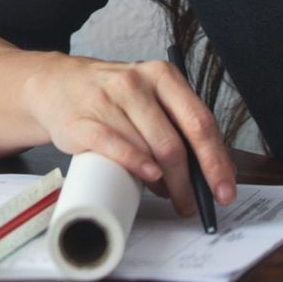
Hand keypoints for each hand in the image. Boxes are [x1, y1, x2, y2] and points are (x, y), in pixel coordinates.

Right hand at [20, 54, 237, 219]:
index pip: (200, 122)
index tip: (224, 191)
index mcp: (163, 76)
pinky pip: (115, 147)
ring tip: (166, 193)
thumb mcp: (150, 97)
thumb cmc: (114, 98)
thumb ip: (177, 125)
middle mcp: (136, 82)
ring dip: (164, 183)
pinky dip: (135, 166)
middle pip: (174, 143)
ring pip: (148, 149)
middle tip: (192, 205)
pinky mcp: (83, 120)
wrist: (59, 85)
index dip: (215, 161)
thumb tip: (207, 173)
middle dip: (189, 183)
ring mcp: (108, 100)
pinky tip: (148, 177)